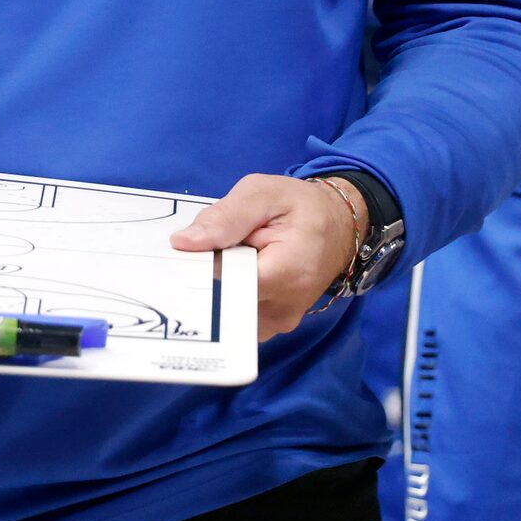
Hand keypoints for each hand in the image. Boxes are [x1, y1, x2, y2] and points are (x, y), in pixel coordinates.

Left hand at [172, 175, 363, 340]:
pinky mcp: (271, 326)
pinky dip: (228, 295)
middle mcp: (283, 309)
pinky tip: (233, 272)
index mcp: (287, 273)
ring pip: (226, 312)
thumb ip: (226, 217)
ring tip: (226, 258)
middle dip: (205, 277)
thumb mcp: (265, 194)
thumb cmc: (302, 207)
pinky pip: (236, 316)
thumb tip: (183, 243)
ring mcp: (278, 323)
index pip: (227, 285)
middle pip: (223, 303)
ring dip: (217, 287)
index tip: (183, 256)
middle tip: (201, 251)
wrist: (338, 228)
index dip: (199, 270)